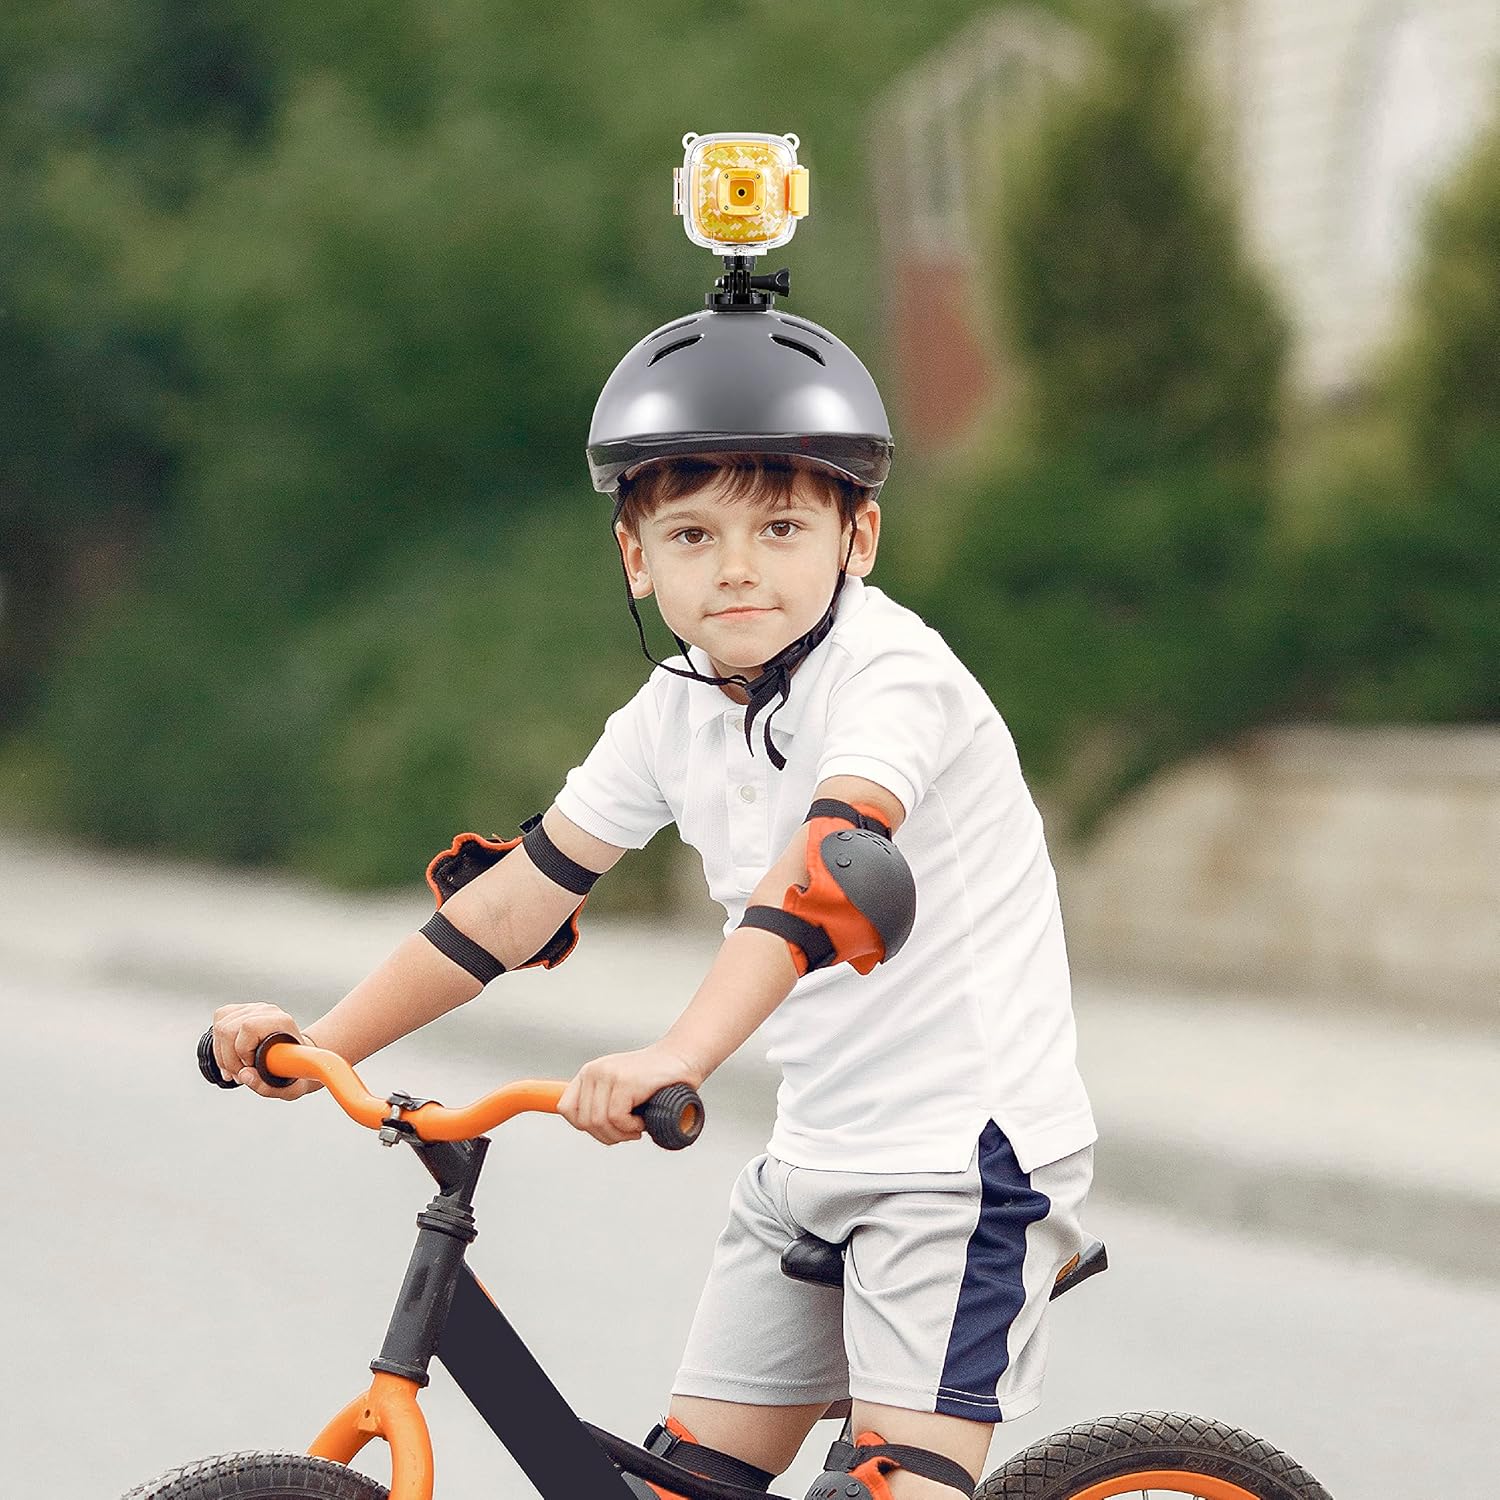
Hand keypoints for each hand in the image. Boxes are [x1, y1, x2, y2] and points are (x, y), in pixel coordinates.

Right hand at [210, 1002, 321, 1099]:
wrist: (298, 1059)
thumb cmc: (293, 1072)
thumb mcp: (285, 1087)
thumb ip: (264, 1085)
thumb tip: (243, 1075)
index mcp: (281, 1022)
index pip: (249, 1027)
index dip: (243, 1051)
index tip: (251, 1067)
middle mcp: (267, 1011)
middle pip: (228, 1029)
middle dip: (228, 1058)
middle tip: (239, 1075)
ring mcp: (254, 1009)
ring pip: (220, 1027)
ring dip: (222, 1055)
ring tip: (235, 1070)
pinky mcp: (242, 1011)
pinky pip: (219, 1022)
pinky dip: (219, 1045)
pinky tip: (229, 1057)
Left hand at [558, 1043, 700, 1145]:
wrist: (682, 1058)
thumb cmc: (654, 1081)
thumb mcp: (619, 1088)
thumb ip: (601, 1102)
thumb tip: (586, 1126)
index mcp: (589, 1073)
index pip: (567, 1109)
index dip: (586, 1126)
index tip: (609, 1128)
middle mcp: (594, 1071)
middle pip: (584, 1122)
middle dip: (607, 1135)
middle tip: (629, 1132)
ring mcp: (608, 1075)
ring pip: (599, 1122)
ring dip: (620, 1134)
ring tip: (637, 1127)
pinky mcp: (625, 1082)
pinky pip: (616, 1118)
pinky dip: (631, 1128)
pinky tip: (643, 1121)